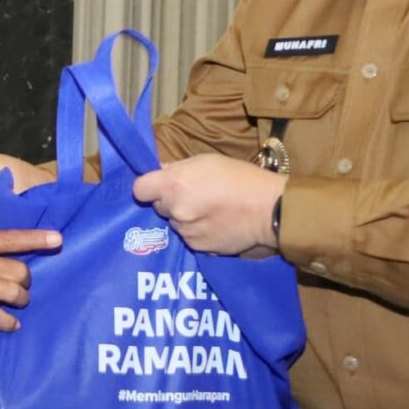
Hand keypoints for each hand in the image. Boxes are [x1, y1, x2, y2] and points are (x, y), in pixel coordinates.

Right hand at [0, 225, 61, 329]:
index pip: (12, 238)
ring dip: (20, 298)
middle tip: (22, 280)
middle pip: (19, 271)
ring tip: (20, 300)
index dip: (37, 239)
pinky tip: (12, 324)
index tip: (57, 239)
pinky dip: (8, 322)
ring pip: (13, 293)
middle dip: (25, 278)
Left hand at [132, 155, 285, 257]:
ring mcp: (186, 232)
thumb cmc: (240, 177)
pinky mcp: (198, 248)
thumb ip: (179, 168)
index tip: (159, 186)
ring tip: (210, 211)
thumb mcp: (206, 160)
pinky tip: (216, 225)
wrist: (268, 209)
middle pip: (159, 207)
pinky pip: (190, 238)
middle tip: (194, 196)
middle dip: (171, 201)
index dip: (148, 187)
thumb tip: (162, 172)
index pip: (139, 189)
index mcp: (174, 185)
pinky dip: (198, 232)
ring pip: (175, 224)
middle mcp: (175, 211)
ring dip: (186, 218)